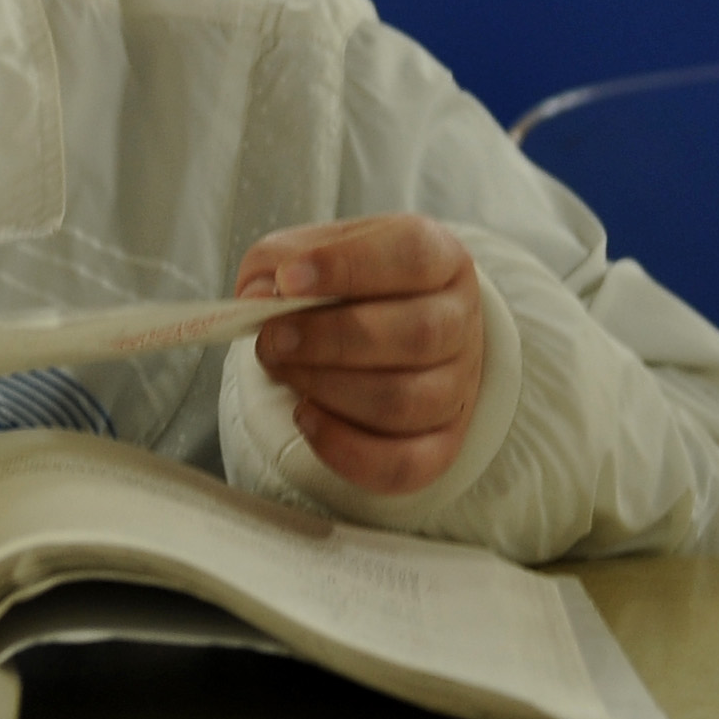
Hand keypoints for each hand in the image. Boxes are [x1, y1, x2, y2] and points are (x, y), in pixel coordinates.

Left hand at [235, 216, 485, 498]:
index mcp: (441, 258)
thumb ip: (278, 261)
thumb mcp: (313, 254)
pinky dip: (346, 449)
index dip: (349, 266)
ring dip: (328, 389)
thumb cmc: (345, 288)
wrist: (383, 331)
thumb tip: (257, 296)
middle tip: (272, 338)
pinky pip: (404, 464)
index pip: (413, 255)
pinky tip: (305, 417)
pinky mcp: (441, 444)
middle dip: (329, 339)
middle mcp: (460, 322)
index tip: (288, 280)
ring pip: (404, 401)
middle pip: (416, 334)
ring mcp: (457, 389)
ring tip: (283, 369)